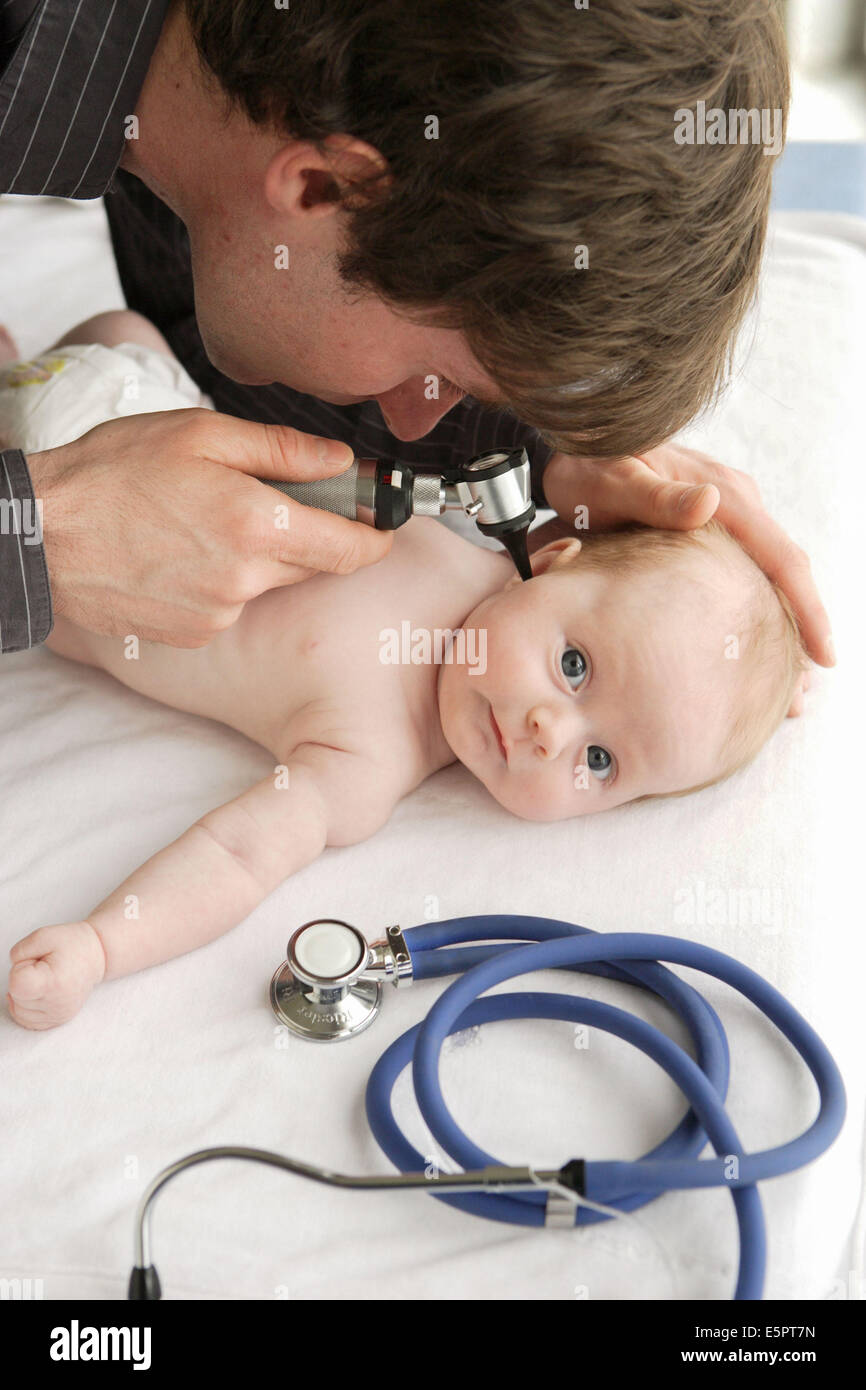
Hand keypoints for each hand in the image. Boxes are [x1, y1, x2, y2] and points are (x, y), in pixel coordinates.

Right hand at [27, 408, 392, 645]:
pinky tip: (181, 555)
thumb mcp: (201, 434)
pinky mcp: (194, 634)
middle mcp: (247, 579)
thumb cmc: (113, 473)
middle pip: (312, 563)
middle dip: (305, 534)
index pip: (353, 548)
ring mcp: (220, 613)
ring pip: (268, 584)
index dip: (375, 535)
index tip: (381, 522)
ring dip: (257, 557)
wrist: (43, 533)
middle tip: (263, 499)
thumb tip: (344, 463)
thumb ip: (283, 450)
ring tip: (202, 523)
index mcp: (258, 524)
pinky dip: (221, 582)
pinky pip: (230, 606)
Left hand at [542, 443, 833, 669]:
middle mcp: (736, 505)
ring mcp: (727, 517)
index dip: (806, 606)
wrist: (574, 449)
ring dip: (780, 629)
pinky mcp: (711, 531)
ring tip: (787, 689)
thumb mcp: (615, 480)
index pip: (781, 556)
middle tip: (804, 695)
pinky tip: (751, 649)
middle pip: (785, 574)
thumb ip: (657, 496)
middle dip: (801, 632)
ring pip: (767, 578)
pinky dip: (755, 613)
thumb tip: (709, 503)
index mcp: (726, 496)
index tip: (823, 653)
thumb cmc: (590, 466)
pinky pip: (744, 573)